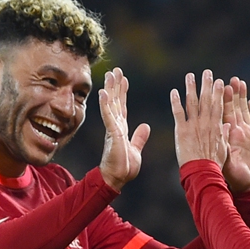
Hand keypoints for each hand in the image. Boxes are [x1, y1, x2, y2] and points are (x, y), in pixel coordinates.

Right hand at [99, 67, 150, 190]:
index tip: (124, 79)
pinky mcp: (112, 133)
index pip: (122, 106)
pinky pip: (108, 116)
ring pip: (111, 104)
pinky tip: (103, 92)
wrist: (117, 179)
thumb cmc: (124, 168)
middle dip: (116, 85)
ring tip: (111, 74)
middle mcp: (115, 126)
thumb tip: (146, 126)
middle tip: (116, 70)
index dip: (123, 92)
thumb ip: (139, 137)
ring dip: (111, 89)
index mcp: (121, 129)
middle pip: (116, 101)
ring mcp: (113, 128)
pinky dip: (105, 104)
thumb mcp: (136, 150)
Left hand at [171, 70, 228, 168]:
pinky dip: (175, 102)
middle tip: (207, 72)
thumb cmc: (214, 164)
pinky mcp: (181, 130)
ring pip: (192, 102)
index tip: (220, 82)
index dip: (219, 92)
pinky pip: (177, 113)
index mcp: (216, 126)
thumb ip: (224, 135)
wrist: (202, 172)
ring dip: (191, 88)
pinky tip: (174, 92)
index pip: (218, 105)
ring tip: (190, 76)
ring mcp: (193, 125)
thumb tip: (227, 125)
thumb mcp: (223, 149)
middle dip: (207, 85)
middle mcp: (205, 122)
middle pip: (206, 99)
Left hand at [222, 77, 249, 193]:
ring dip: (242, 98)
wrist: (247, 187)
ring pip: (244, 112)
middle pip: (234, 109)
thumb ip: (225, 143)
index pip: (223, 113)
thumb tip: (224, 126)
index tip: (220, 85)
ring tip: (240, 83)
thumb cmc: (233, 176)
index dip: (222, 99)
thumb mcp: (226, 159)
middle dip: (233, 94)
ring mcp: (248, 135)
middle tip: (232, 79)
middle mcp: (237, 133)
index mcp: (227, 136)